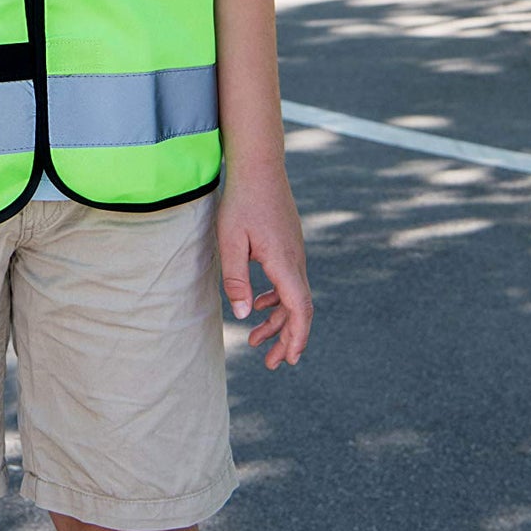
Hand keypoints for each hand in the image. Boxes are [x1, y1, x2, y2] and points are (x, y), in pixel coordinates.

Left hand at [217, 165, 312, 370]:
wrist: (259, 166)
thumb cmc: (241, 201)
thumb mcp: (230, 241)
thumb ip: (236, 278)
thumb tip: (243, 314)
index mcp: (285, 262)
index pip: (300, 309)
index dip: (297, 337)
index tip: (289, 359)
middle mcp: (295, 260)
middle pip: (298, 308)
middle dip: (287, 338)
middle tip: (272, 363)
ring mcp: (294, 252)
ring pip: (293, 295)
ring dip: (278, 320)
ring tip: (256, 339)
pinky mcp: (287, 245)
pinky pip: (287, 280)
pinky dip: (275, 299)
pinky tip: (257, 305)